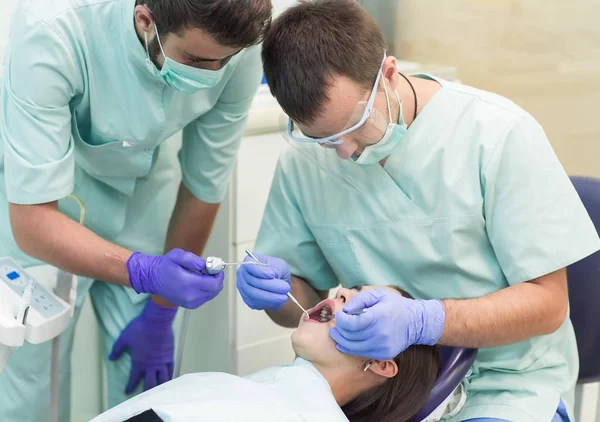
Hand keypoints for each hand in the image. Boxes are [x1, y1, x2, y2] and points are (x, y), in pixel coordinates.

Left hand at [109, 299, 176, 393]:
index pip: (133, 379)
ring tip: (158, 392)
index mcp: (139, 362)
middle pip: (150, 383)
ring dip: (159, 387)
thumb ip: (117, 349)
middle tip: (144, 397)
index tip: (127, 391)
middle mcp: (151, 365)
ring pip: (162, 379)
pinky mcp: (170, 355)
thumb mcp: (124, 338)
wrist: (157, 320)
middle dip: (146, 392)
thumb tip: (111, 357)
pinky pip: (171, 369)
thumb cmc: (140, 328)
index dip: (130, 386)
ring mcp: (162, 361)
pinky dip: (169, 375)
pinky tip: (169, 378)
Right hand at [127, 248, 223, 308]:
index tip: (215, 267)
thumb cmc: (165, 265)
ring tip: (203, 275)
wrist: (153, 278)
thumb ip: (193, 260)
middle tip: (211, 270)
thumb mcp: (178, 255)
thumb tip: (206, 266)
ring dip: (212, 284)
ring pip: (212, 294)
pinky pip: (206, 297)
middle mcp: (190, 296)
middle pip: (215, 290)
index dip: (219, 275)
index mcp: (188, 283)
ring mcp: (190, 303)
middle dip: (217, 279)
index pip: (214, 284)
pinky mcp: (190, 305)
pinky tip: (199, 282)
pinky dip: (207, 290)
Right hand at [236, 253, 290, 310]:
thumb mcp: (279, 265)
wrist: (277, 281)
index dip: (260, 271)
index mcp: (249, 261)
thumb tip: (272, 275)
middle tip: (285, 288)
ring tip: (284, 296)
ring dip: (270, 296)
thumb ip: (275, 269)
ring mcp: (243, 288)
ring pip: (253, 294)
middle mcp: (243, 274)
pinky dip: (268, 302)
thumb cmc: (276, 270)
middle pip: (252, 281)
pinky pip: (256, 303)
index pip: (249, 265)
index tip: (272, 275)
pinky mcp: (248, 300)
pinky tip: (278, 300)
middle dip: (270, 286)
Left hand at [329, 289, 444, 359]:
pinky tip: (346, 342)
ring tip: (336, 334)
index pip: (352, 323)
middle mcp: (380, 334)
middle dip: (339, 330)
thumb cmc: (395, 305)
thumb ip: (359, 299)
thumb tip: (345, 310)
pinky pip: (362, 353)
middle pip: (351, 336)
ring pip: (354, 347)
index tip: (339, 315)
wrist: (416, 322)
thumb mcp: (378, 294)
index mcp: (379, 317)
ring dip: (342, 341)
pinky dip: (351, 348)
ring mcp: (382, 346)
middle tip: (336, 325)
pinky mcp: (384, 354)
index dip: (341, 320)